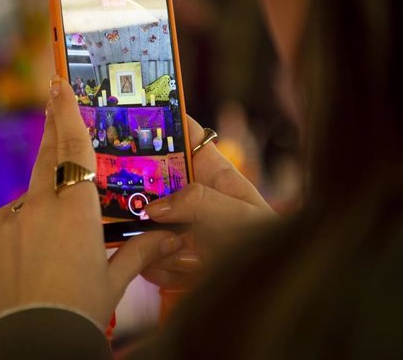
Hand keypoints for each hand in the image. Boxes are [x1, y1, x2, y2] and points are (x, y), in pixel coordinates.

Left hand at [0, 77, 180, 327]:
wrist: (30, 345)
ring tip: (59, 219)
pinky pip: (10, 218)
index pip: (72, 149)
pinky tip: (35, 245)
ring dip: (44, 193)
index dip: (66, 114)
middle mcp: (38, 207)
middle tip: (53, 105)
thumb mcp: (114, 280)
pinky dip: (25, 221)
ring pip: (30, 193)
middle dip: (52, 131)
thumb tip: (172, 237)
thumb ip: (141, 251)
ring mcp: (9, 223)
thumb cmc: (80, 311)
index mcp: (74, 210)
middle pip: (47, 159)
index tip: (58, 83)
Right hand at [141, 116, 277, 288]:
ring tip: (190, 256)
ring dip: (158, 244)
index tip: (134, 111)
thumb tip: (153, 207)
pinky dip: (160, 269)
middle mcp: (191, 198)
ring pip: (143, 223)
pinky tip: (187, 273)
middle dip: (143, 197)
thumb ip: (197, 203)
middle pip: (150, 182)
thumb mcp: (238, 217)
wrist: (268, 291)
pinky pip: (146, 259)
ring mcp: (177, 228)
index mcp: (213, 175)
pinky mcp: (169, 259)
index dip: (163, 120)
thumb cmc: (266, 248)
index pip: (185, 137)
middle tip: (144, 210)